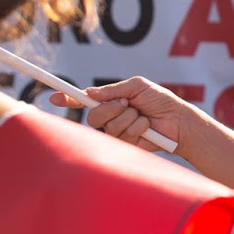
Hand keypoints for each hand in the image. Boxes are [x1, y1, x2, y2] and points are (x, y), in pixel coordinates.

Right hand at [49, 76, 193, 151]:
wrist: (179, 120)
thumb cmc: (160, 101)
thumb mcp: (137, 87)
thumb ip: (114, 90)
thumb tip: (90, 93)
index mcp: (111, 102)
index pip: (85, 101)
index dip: (68, 99)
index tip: (54, 96)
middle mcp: (110, 119)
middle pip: (93, 116)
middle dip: (110, 108)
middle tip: (127, 103)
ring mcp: (118, 133)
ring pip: (109, 126)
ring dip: (129, 116)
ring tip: (143, 115)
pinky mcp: (127, 146)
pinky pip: (123, 134)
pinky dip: (138, 125)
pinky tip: (148, 126)